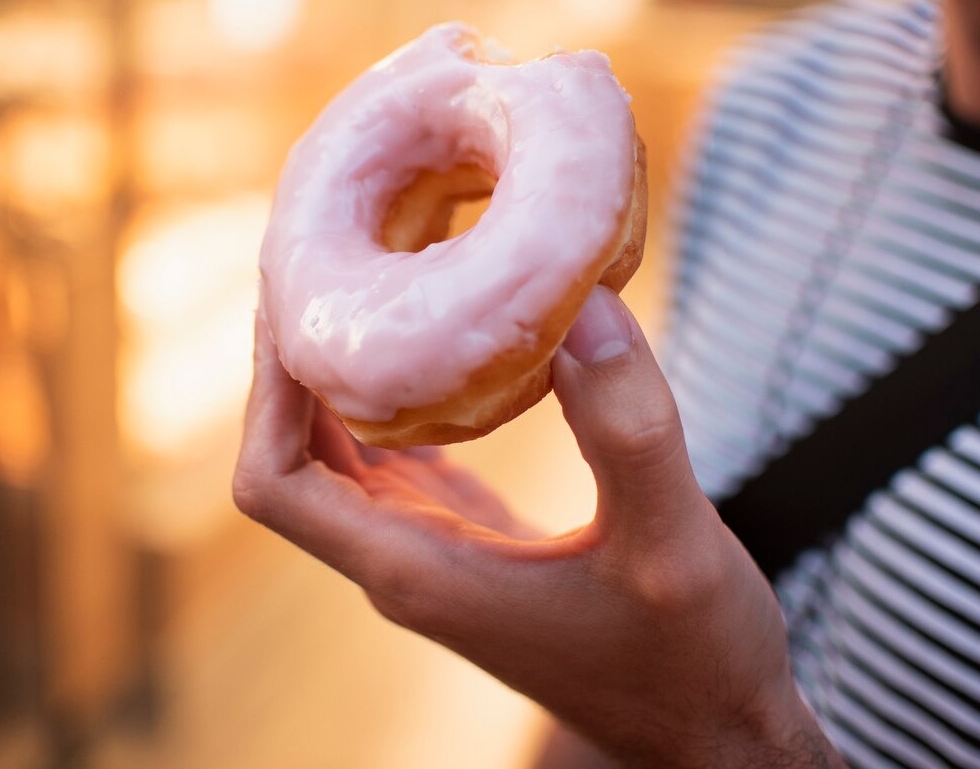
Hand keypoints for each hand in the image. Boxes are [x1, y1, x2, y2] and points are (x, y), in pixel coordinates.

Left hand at [233, 287, 841, 767]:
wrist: (714, 734)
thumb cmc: (694, 661)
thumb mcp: (672, 543)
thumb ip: (627, 428)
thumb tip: (581, 303)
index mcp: (420, 569)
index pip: (276, 482)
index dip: (265, 390)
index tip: (295, 294)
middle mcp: (405, 565)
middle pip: (292, 458)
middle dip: (290, 363)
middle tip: (322, 258)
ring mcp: (433, 556)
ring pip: (338, 460)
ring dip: (334, 377)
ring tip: (367, 277)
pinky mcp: (469, 545)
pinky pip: (394, 464)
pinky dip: (391, 401)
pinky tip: (431, 342)